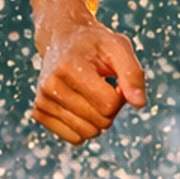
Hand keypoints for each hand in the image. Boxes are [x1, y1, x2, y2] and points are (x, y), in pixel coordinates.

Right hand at [31, 19, 146, 144]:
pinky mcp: (39, 113)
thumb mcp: (118, 47)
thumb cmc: (95, 44)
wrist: (62, 39)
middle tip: (102, 86)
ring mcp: (42, 101)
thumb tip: (140, 104)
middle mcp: (50, 86)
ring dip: (98, 119)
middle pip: (101, 122)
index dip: (120, 96)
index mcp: (69, 67)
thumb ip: (133, 74)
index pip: (109, 105)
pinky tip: (80, 105)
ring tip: (91, 94)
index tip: (114, 80)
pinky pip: (75, 139)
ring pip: (88, 134)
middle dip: (110, 108)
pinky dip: (84, 127)